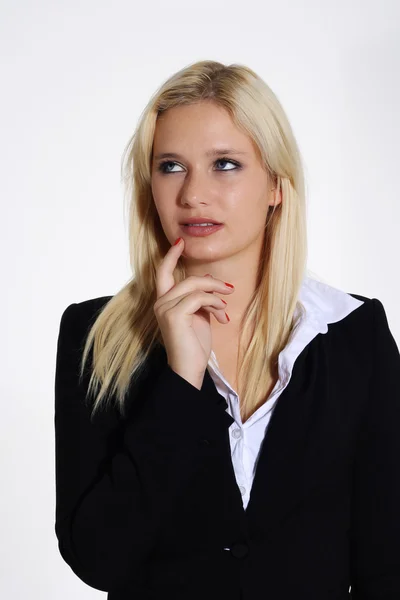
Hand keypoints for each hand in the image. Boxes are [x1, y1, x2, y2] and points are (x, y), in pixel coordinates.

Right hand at [153, 237, 234, 388]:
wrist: (189, 368)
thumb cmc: (194, 345)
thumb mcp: (199, 316)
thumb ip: (200, 298)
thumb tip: (210, 280)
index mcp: (164, 302)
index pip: (163, 273)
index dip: (170, 257)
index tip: (180, 243)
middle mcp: (160, 303)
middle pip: (188, 279)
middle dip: (212, 282)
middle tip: (229, 290)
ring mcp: (165, 308)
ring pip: (195, 287)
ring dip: (216, 296)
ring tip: (225, 310)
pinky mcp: (174, 314)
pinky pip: (199, 298)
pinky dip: (214, 303)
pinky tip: (221, 316)